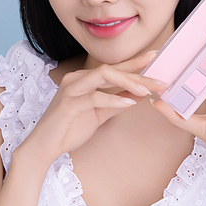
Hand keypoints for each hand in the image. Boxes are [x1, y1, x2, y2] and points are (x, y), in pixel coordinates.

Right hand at [14, 50, 163, 172]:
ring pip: (103, 76)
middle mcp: (77, 78)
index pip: (114, 68)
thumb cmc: (69, 128)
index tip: (156, 58)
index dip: (136, 63)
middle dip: (139, 73)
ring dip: (128, 82)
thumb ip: (117, 103)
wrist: (44, 146)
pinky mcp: (68, 104)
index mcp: (85, 79)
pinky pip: (94, 97)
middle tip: (161, 80)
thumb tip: (140, 94)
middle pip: (112, 69)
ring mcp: (71, 89)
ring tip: (147, 91)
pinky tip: (129, 104)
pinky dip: (113, 100)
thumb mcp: (99, 114)